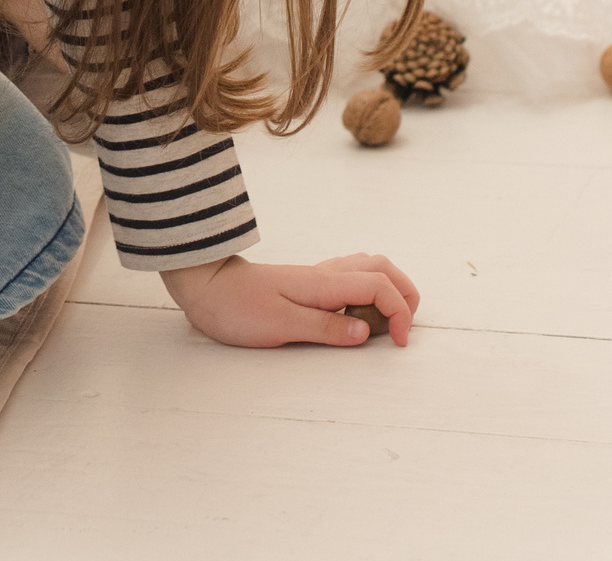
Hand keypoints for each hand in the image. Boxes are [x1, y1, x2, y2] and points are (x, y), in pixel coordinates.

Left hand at [160, 253, 419, 348]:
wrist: (206, 288)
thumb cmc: (237, 308)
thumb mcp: (280, 325)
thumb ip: (325, 329)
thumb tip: (366, 334)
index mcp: (323, 284)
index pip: (379, 286)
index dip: (399, 312)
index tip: (398, 342)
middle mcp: (326, 274)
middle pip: (383, 268)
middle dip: (405, 294)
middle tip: (404, 329)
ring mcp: (318, 276)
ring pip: (369, 267)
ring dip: (389, 289)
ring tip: (388, 322)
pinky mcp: (309, 283)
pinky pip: (352, 276)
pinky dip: (370, 289)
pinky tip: (360, 313)